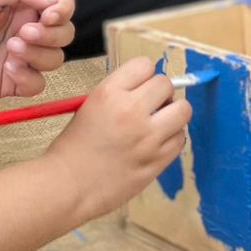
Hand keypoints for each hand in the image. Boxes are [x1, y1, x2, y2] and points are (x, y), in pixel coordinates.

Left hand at [0, 0, 75, 100]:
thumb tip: (53, 2)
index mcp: (25, 6)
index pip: (62, 5)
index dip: (63, 11)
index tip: (47, 16)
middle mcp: (28, 30)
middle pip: (65, 34)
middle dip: (50, 35)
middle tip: (22, 34)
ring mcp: (23, 57)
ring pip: (56, 59)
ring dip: (38, 55)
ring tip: (10, 50)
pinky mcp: (14, 82)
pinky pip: (39, 84)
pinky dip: (28, 77)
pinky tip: (7, 70)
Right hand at [42, 56, 191, 218]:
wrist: (68, 185)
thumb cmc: (74, 147)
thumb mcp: (89, 106)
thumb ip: (119, 93)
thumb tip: (147, 88)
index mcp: (109, 93)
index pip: (144, 65)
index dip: (143, 76)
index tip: (140, 86)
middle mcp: (132, 110)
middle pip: (167, 84)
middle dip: (160, 93)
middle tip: (151, 105)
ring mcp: (148, 137)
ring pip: (183, 110)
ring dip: (172, 114)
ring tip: (159, 123)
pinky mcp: (157, 161)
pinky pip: (180, 139)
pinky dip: (172, 138)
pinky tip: (157, 143)